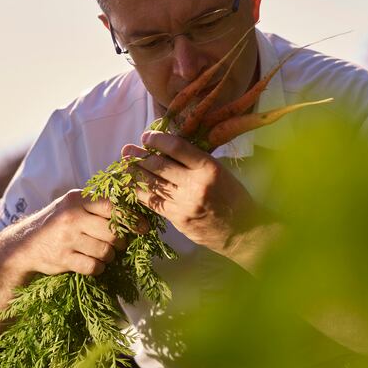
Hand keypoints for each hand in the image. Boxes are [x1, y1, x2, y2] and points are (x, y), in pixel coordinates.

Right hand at [14, 189, 146, 275]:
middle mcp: (71, 217)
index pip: (112, 206)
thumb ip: (97, 204)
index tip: (144, 227)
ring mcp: (66, 239)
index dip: (131, 218)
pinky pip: (94, 267)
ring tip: (103, 253)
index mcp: (76, 199)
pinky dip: (98, 267)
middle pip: (113, 232)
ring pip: (105, 251)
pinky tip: (93, 263)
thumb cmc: (58, 222)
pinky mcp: (63, 259)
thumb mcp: (73, 204)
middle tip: (119, 243)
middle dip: (121, 241)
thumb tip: (134, 208)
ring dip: (109, 255)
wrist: (25, 244)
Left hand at [121, 131, 257, 258]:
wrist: (243, 231)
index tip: (147, 136)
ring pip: (153, 184)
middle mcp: (195, 185)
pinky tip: (132, 186)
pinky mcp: (178, 219)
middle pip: (160, 165)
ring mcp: (185, 204)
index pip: (177, 147)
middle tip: (127, 150)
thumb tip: (167, 148)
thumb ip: (196, 161)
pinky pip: (154, 203)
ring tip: (125, 165)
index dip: (158, 139)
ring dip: (135, 173)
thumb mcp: (221, 172)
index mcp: (209, 168)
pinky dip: (141, 193)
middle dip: (140, 156)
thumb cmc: (234, 198)